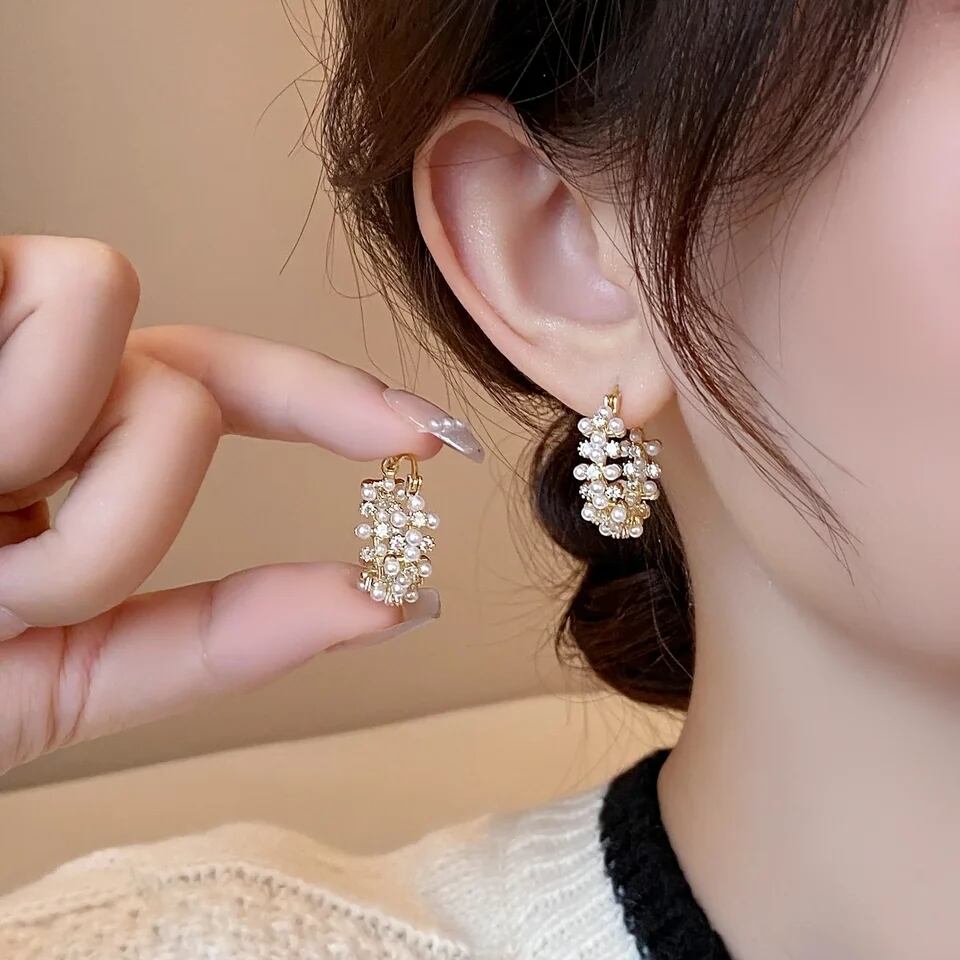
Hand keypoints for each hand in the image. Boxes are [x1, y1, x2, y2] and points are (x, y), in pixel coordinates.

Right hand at [0, 235, 477, 773]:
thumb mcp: (46, 673)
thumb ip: (211, 642)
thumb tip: (390, 609)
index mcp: (56, 441)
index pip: (227, 392)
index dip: (339, 409)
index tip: (434, 437)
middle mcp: (29, 366)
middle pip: (192, 398)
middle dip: (115, 517)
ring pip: (151, 362)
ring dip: (60, 474)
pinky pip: (73, 307)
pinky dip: (18, 410)